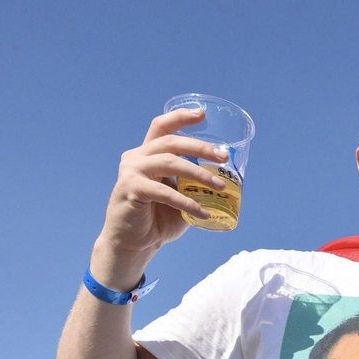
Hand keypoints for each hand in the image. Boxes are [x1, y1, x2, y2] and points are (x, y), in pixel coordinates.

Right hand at [94, 109, 227, 267]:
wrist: (134, 245)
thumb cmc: (158, 220)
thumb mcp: (180, 197)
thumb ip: (194, 184)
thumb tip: (227, 181)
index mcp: (146, 154)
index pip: (161, 127)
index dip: (180, 117)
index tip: (202, 114)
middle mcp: (136, 158)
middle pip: (170, 142)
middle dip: (200, 147)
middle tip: (223, 158)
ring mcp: (131, 171)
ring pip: (169, 162)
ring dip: (198, 173)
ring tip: (220, 187)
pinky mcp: (131, 189)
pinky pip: (164, 191)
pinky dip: (187, 202)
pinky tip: (203, 213)